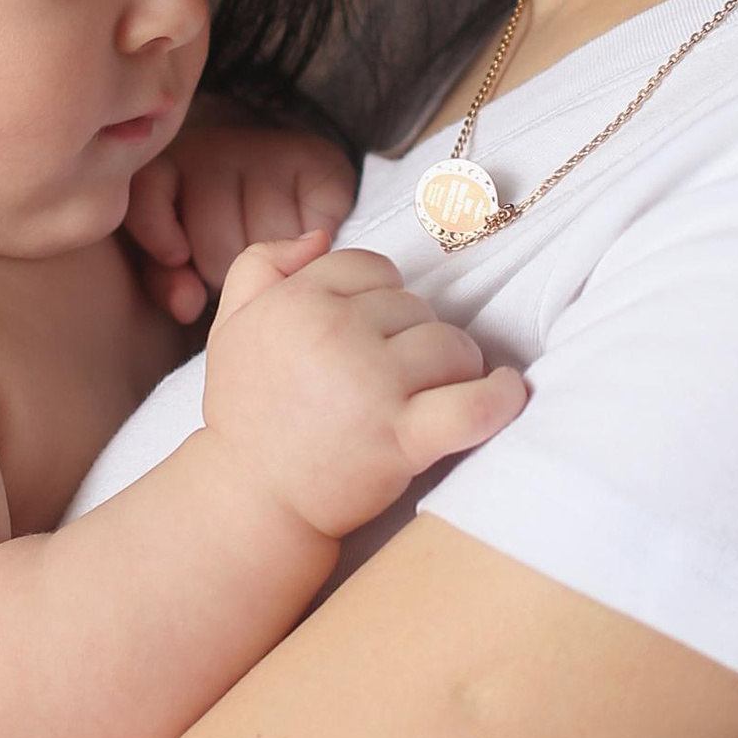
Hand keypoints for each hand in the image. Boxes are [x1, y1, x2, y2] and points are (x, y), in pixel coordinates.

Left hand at [124, 116, 357, 324]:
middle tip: (234, 264)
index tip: (177, 257)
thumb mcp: (180, 255)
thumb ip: (168, 282)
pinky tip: (303, 243)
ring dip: (271, 266)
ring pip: (265, 241)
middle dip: (225, 270)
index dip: (157, 229)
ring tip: (268, 255)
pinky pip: (309, 228)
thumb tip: (187, 308)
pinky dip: (308, 251)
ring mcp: (269, 151)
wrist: (287, 185)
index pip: (147, 191)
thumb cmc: (218, 230)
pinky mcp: (317, 160)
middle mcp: (217, 149)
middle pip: (214, 242)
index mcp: (170, 166)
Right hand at [199, 234, 526, 538]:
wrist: (251, 500)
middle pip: (416, 306)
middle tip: (394, 375)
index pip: (374, 267)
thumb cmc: (248, 413)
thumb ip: (262, 264)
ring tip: (432, 392)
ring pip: (451, 345)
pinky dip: (500, 397)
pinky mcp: (402, 439)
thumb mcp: (231, 325)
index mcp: (298, 301)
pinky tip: (506, 391)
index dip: (381, 297)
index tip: (373, 332)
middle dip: (414, 336)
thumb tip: (320, 237)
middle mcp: (335, 334)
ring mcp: (372, 385)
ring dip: (453, 366)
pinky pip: (474, 405)